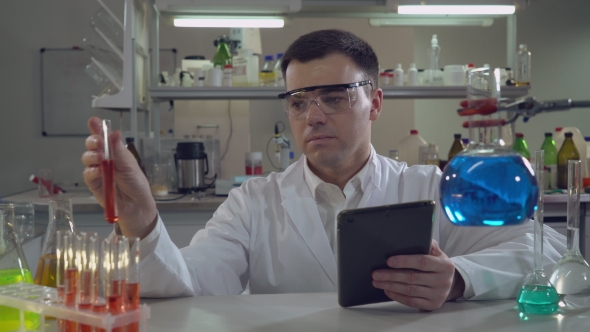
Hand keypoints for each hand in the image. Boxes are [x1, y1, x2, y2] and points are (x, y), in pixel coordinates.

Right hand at [81, 117, 157, 238]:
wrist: (137, 205)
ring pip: (87, 158)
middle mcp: (105, 159)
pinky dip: (91, 170)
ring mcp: (98, 171)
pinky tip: (97, 170)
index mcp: (115, 152)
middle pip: (93, 146)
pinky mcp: (94, 184)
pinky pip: (88, 174)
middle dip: (93, 141)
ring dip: (91, 155)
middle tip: (98, 142)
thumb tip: (115, 132)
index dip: (97, 128)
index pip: (104, 137)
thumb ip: (119, 150)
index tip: (93, 121)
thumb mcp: (130, 165)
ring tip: (99, 156)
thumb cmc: (136, 183)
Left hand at [372, 240, 464, 310]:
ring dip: (391, 286)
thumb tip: (411, 237)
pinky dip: (397, 296)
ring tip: (377, 282)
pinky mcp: (433, 305)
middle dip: (391, 275)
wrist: (451, 283)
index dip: (404, 261)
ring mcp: (438, 295)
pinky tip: (388, 290)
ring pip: (410, 291)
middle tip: (376, 273)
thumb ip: (427, 244)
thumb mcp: (437, 253)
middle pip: (412, 278)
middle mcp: (443, 281)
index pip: (422, 262)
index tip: (388, 261)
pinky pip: (412, 302)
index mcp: (445, 265)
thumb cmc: (438, 264)